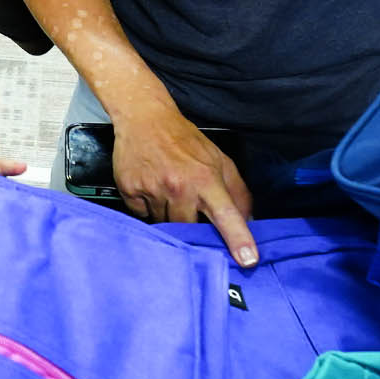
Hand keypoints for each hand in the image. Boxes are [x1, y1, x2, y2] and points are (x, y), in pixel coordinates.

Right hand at [113, 108, 256, 265]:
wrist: (144, 118)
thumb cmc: (184, 140)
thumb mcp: (218, 159)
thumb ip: (237, 191)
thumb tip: (249, 220)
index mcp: (206, 179)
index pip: (227, 214)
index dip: (238, 238)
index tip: (247, 260)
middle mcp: (180, 186)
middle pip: (188, 229)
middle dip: (189, 224)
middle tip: (186, 203)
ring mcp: (153, 189)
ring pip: (163, 224)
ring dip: (167, 214)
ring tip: (167, 189)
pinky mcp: (130, 191)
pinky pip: (141, 215)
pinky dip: (147, 206)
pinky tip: (150, 187)